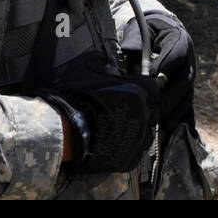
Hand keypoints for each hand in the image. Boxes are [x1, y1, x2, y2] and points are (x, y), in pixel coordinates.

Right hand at [46, 54, 158, 173]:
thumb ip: (99, 60)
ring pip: (146, 134)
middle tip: (122, 112)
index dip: (143, 92)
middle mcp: (144, 113)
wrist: (64, 128)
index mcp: (140, 90)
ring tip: (118, 130)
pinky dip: (128, 149)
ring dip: (137, 131)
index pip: (153, 90)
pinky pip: (135, 152)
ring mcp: (138, 137)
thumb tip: (103, 59)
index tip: (132, 95)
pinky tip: (113, 144)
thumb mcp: (85, 68)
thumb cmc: (76, 97)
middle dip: (142, 111)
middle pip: (152, 112)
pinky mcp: (129, 157)